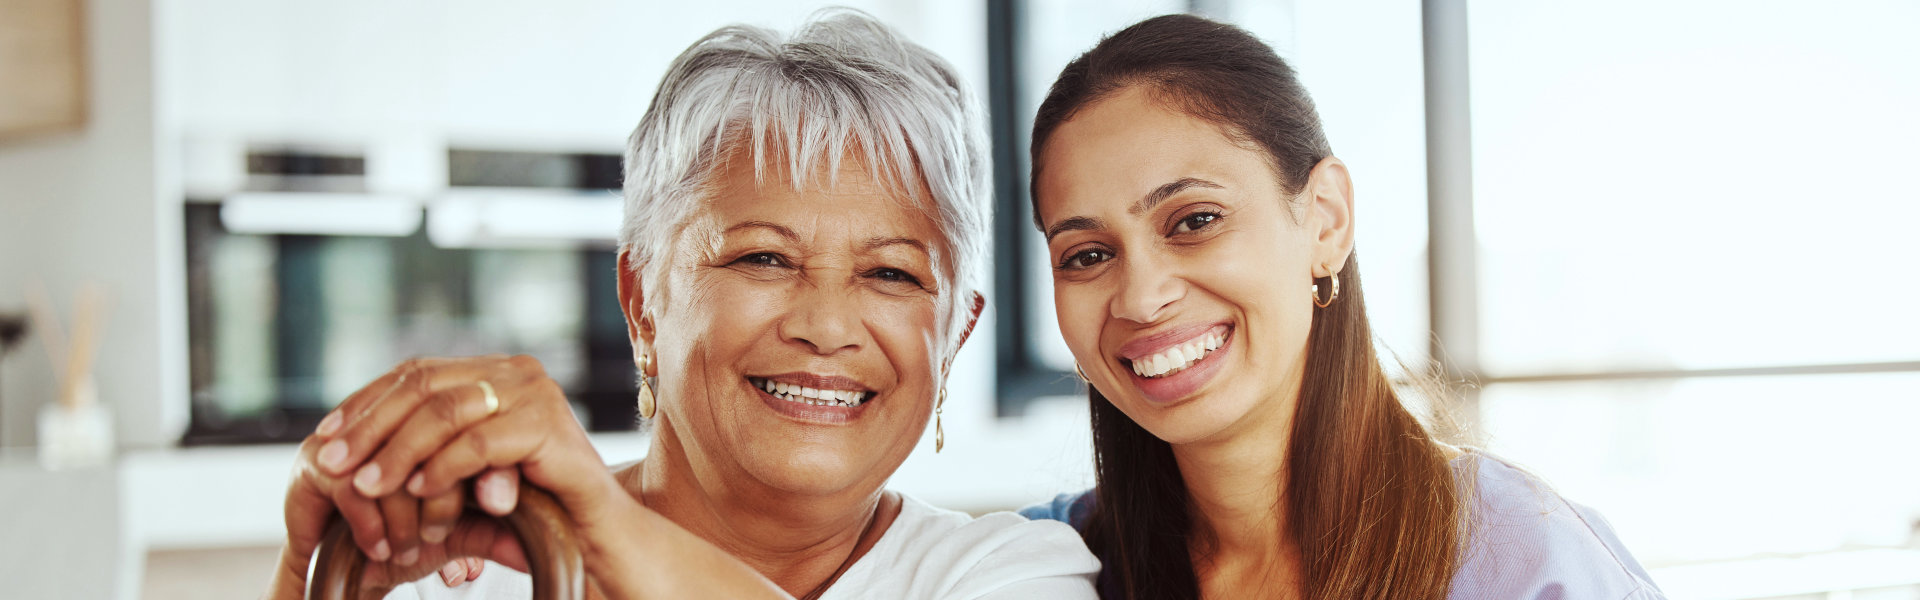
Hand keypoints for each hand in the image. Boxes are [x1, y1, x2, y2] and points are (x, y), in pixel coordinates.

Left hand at [289, 354, 791, 598]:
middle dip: (371, 426)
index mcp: (495, 372)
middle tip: (333, 463)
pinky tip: (416, 490)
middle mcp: (517, 371)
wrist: (596, 537)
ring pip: (445, 410)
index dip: (365, 404)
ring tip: (368, 484)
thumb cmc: (530, 509)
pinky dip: (440, 467)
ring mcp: (537, 392)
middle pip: (423, 384)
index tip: (327, 440)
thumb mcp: (466, 471)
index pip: (415, 373)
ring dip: (397, 449)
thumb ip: (427, 444)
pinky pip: (478, 441)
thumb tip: (346, 438)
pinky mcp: (549, 425)